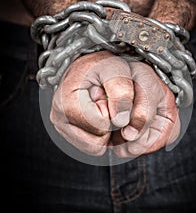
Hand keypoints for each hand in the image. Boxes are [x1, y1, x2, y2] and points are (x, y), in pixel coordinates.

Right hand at [50, 50, 179, 157]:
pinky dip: (100, 133)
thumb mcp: (115, 69)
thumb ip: (121, 92)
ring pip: (95, 148)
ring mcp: (61, 125)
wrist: (89, 64)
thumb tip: (121, 121)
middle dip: (109, 123)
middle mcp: (58, 116)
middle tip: (105, 100)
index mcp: (67, 100)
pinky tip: (98, 113)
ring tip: (102, 106)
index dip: (112, 112)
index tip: (106, 93)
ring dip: (106, 129)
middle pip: (96, 142)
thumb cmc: (100, 65)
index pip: (100, 125)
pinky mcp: (67, 132)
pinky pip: (92, 147)